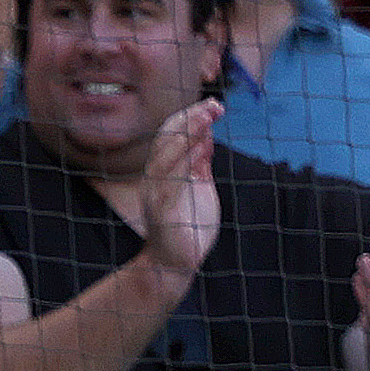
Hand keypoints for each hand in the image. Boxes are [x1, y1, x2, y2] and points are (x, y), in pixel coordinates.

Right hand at [138, 100, 222, 277]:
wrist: (174, 264)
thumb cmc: (189, 227)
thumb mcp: (199, 187)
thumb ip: (200, 163)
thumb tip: (207, 135)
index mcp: (163, 171)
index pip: (171, 134)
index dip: (191, 116)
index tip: (214, 105)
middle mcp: (155, 179)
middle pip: (166, 139)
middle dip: (190, 119)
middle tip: (214, 106)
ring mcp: (156, 195)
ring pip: (164, 156)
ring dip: (187, 135)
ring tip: (207, 119)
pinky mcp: (161, 213)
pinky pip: (170, 183)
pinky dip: (184, 164)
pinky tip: (200, 150)